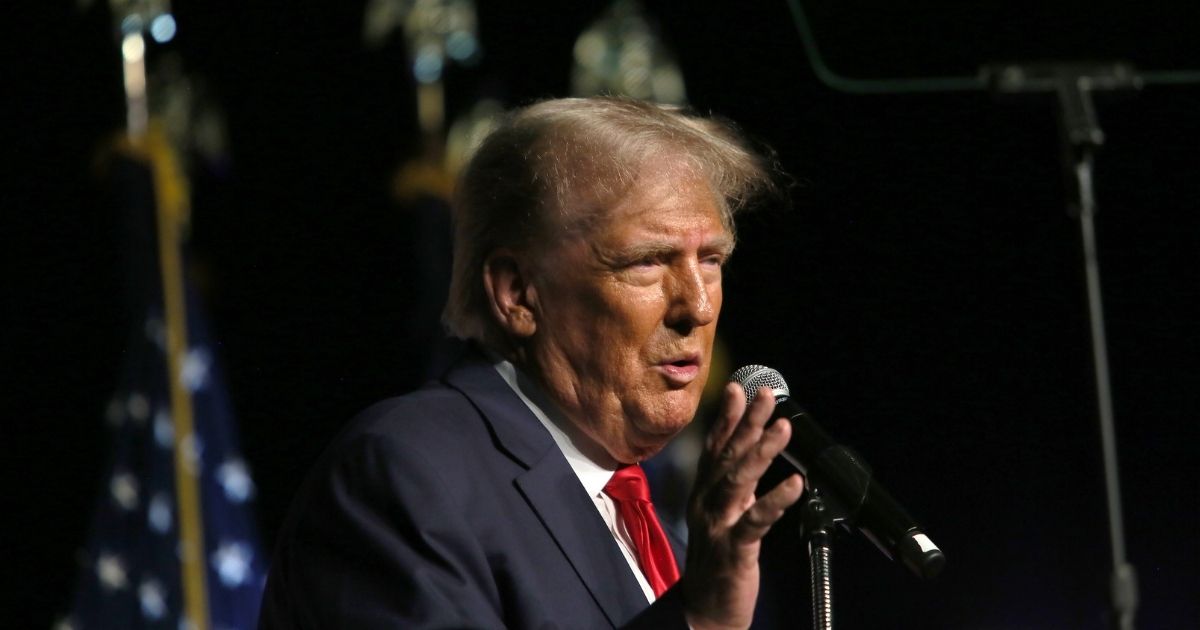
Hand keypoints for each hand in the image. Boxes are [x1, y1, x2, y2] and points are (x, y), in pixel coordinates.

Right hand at [679, 383, 804, 629]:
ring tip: (783, 428)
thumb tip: (751, 447)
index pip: (715, 448)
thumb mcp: (725, 513)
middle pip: (727, 456)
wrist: (704, 610)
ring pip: (737, 482)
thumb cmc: (718, 559)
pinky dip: (774, 502)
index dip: (727, 417)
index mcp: (705, 493)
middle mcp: (707, 504)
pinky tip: (795, 486)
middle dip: (748, 423)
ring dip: (760, 452)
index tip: (740, 387)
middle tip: (767, 395)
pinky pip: (755, 522)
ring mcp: (718, 526)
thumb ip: (735, 481)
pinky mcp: (733, 550)